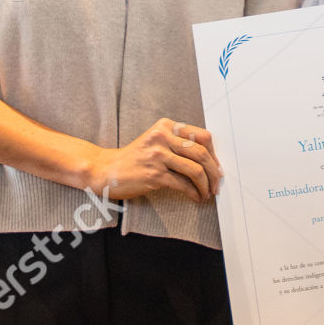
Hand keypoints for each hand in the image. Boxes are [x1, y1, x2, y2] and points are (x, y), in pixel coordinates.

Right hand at [82, 118, 221, 201]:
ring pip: (195, 170)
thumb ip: (179, 143)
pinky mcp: (154, 174)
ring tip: (207, 193)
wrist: (107, 170)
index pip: (202, 136)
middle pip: (201, 153)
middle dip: (214, 172)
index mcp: (166, 126)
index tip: (217, 167)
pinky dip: (194, 193)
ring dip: (206, 185)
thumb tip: (210, 161)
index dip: (214, 154)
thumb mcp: (156, 141)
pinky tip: (195, 198)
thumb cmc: (136, 158)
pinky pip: (183, 184)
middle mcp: (162, 137)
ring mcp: (158, 155)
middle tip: (217, 184)